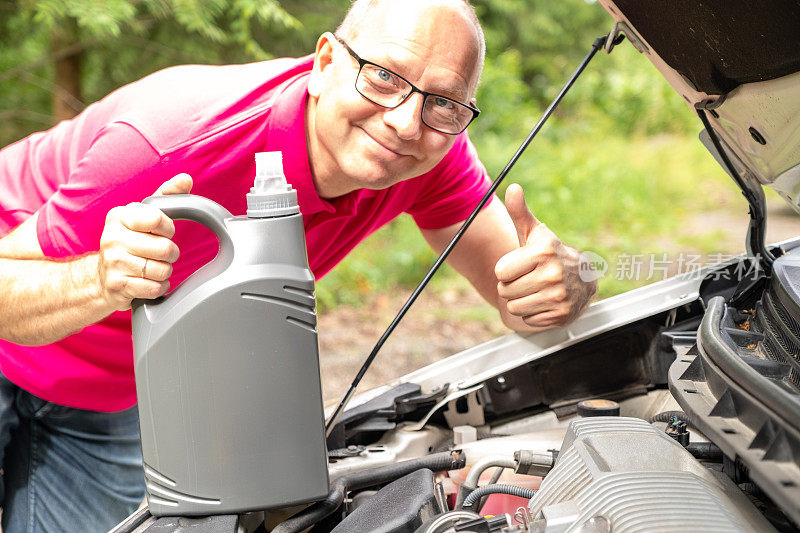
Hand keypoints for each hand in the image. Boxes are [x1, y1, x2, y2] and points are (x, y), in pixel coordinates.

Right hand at [97, 174, 192, 310]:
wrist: (102, 277)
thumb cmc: (130, 242)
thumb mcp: (143, 216)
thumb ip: (166, 196)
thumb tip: (186, 178)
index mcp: (119, 217)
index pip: (157, 219)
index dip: (168, 228)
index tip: (163, 232)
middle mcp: (112, 238)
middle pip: (165, 248)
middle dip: (170, 254)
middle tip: (159, 254)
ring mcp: (112, 262)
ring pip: (162, 270)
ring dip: (164, 272)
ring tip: (151, 267)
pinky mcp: (116, 285)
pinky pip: (154, 288)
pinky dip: (158, 287)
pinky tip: (148, 282)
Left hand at [495, 184, 595, 328]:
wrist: (582, 279)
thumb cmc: (548, 253)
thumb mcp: (534, 233)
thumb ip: (520, 212)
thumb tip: (512, 188)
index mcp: (543, 252)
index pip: (500, 272)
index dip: (506, 270)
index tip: (520, 265)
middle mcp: (553, 274)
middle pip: (505, 291)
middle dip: (512, 286)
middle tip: (528, 278)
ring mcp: (559, 296)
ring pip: (514, 307)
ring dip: (520, 301)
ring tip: (535, 290)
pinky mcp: (561, 315)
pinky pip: (528, 320)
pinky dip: (532, 314)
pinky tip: (544, 302)